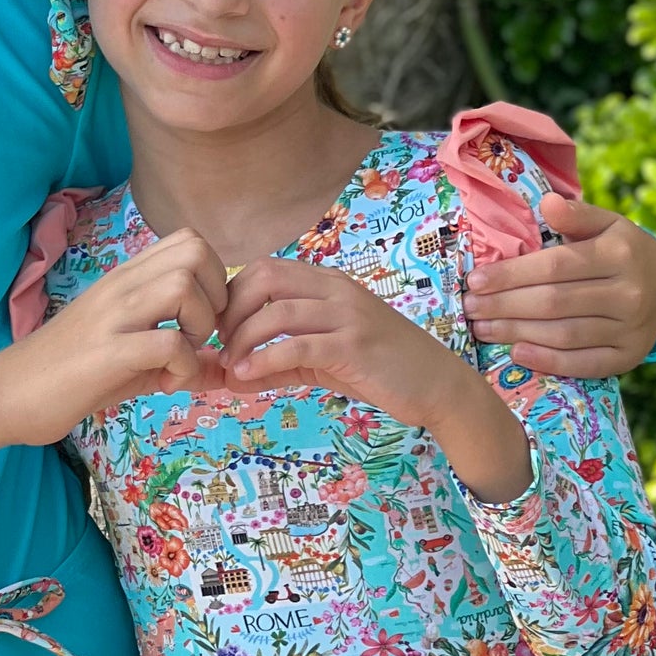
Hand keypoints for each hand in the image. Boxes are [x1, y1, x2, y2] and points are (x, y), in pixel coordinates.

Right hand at [0, 228, 229, 444]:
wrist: (5, 393)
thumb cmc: (66, 375)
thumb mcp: (132, 364)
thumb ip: (179, 361)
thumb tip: (221, 371)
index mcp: (126, 279)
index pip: (189, 241)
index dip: (214, 279)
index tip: (204, 321)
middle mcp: (120, 286)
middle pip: (196, 252)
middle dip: (216, 297)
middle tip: (198, 336)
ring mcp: (112, 316)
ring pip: (184, 287)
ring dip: (199, 327)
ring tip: (180, 358)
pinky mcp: (107, 352)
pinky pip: (168, 344)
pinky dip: (181, 367)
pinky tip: (164, 384)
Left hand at [221, 258, 530, 499]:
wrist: (436, 385)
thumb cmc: (379, 369)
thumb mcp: (323, 359)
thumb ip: (279, 362)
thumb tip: (230, 376)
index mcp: (327, 283)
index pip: (264, 270)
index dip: (232, 297)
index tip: (219, 332)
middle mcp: (335, 289)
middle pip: (262, 279)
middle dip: (230, 313)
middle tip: (220, 348)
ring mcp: (346, 314)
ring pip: (275, 312)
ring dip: (242, 340)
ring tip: (232, 368)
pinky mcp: (354, 345)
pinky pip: (297, 345)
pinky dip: (264, 360)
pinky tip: (248, 376)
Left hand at [464, 195, 655, 375]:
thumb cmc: (622, 251)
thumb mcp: (607, 224)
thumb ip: (577, 215)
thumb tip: (547, 203)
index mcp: (620, 255)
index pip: (555, 266)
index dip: (512, 275)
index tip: (476, 280)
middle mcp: (629, 294)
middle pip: (554, 303)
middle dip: (505, 306)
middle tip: (470, 308)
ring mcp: (631, 330)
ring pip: (563, 334)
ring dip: (516, 333)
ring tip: (482, 329)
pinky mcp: (629, 357)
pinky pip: (583, 364)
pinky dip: (547, 361)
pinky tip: (516, 353)